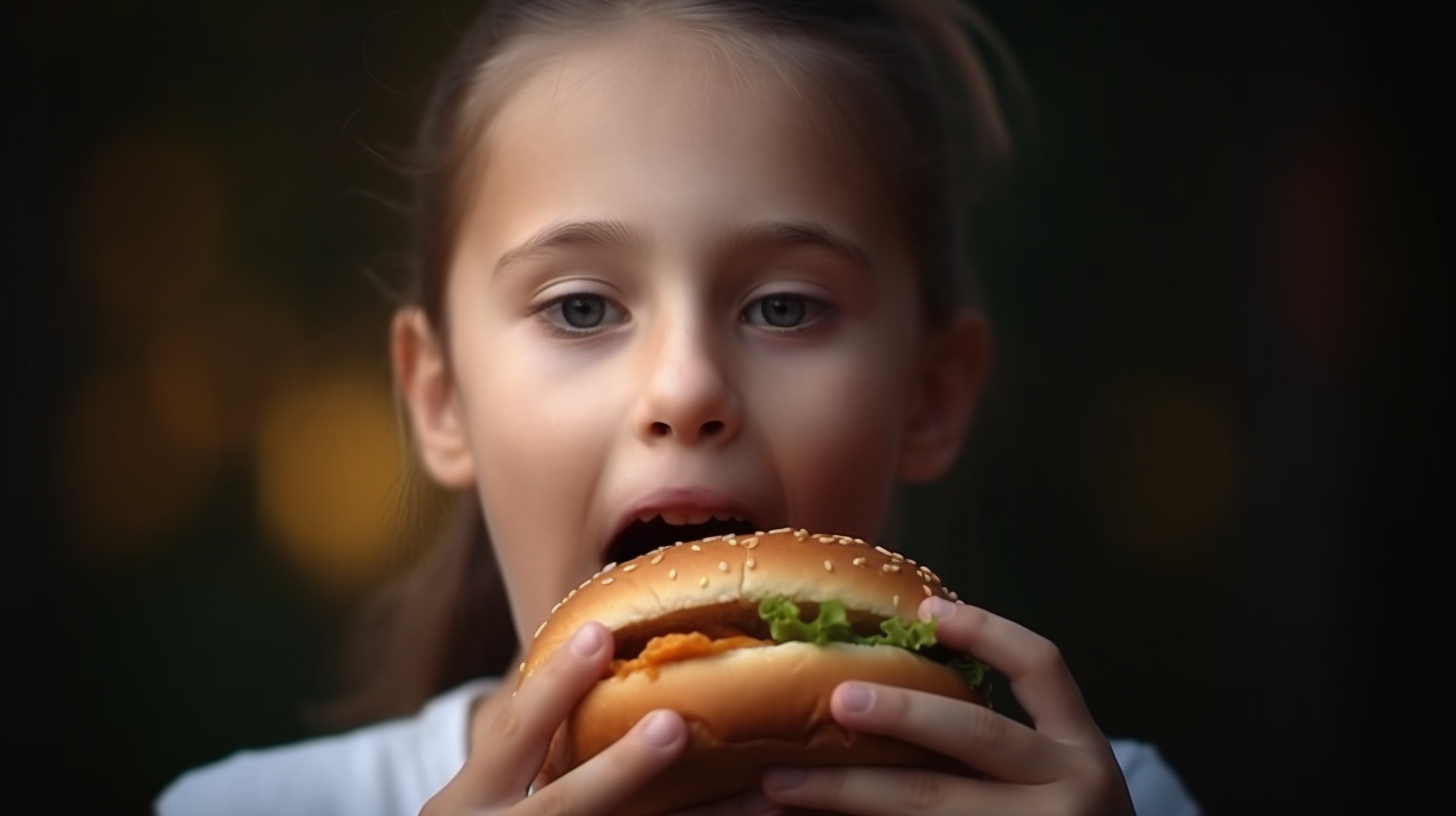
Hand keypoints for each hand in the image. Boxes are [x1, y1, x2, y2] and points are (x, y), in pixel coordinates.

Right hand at [419, 621, 781, 815]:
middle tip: (673, 726)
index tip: (599, 634)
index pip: (512, 734)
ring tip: (765, 795)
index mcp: (470, 801)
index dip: (554, 685)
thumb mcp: (482, 791)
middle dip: (621, 768)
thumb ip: (525, 741)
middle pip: (565, 805)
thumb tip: (601, 642)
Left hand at [759, 598, 1135, 815]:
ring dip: (847, 790)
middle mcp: (1071, 791)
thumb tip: (893, 672)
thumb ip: (999, 740)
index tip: (926, 607)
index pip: (1041, 667)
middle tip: (834, 697)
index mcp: (1082, 750)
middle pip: (974, 736)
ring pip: (930, 806)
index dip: (985, 630)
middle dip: (899, 713)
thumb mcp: (1055, 778)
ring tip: (780, 779)